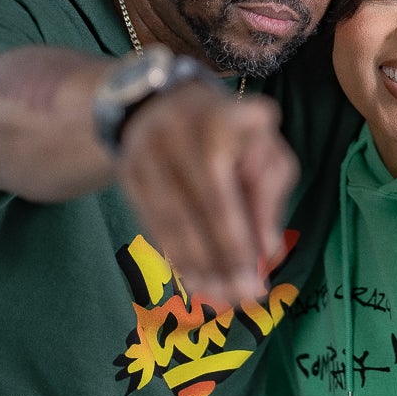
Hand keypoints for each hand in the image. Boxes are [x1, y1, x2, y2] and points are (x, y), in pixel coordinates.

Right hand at [114, 81, 297, 303]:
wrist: (157, 98)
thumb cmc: (227, 128)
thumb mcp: (261, 142)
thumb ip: (269, 190)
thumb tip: (268, 248)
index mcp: (223, 121)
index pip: (237, 178)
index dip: (249, 223)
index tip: (265, 262)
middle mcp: (181, 133)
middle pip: (204, 204)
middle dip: (226, 254)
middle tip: (245, 294)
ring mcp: (148, 152)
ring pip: (174, 218)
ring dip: (198, 264)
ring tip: (221, 297)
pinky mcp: (128, 171)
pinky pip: (152, 221)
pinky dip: (174, 254)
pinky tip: (193, 280)